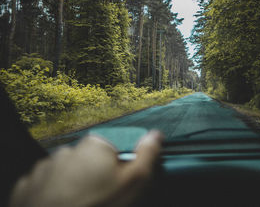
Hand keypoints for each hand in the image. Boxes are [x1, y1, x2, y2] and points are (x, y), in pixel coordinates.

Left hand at [9, 131, 163, 206]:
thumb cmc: (97, 205)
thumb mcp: (133, 183)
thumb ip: (147, 155)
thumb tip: (155, 134)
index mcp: (96, 146)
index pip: (116, 148)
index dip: (120, 167)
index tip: (120, 183)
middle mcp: (69, 150)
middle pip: (91, 160)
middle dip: (97, 175)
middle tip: (100, 197)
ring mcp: (45, 167)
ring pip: (68, 172)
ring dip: (74, 183)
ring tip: (81, 203)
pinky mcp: (27, 184)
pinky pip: (47, 184)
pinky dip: (53, 193)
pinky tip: (61, 205)